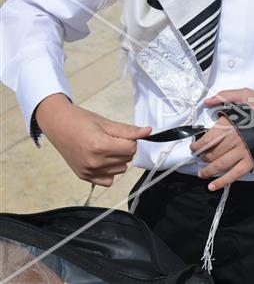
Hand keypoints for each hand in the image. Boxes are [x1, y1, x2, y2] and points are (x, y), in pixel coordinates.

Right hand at [36, 93, 150, 186]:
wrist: (57, 124)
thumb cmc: (80, 120)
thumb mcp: (106, 123)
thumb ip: (129, 130)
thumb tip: (148, 132)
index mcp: (100, 146)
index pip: (131, 148)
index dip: (130, 140)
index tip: (121, 135)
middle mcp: (95, 162)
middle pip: (127, 159)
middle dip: (124, 148)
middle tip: (110, 139)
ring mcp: (89, 171)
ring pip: (120, 169)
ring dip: (118, 159)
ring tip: (104, 148)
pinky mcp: (84, 176)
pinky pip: (108, 181)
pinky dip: (109, 171)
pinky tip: (102, 160)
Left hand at [190, 88, 253, 190]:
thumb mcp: (247, 95)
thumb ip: (225, 96)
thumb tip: (207, 101)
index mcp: (230, 123)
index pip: (207, 138)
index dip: (197, 145)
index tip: (194, 147)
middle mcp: (234, 140)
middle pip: (211, 153)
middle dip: (202, 157)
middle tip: (199, 158)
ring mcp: (243, 153)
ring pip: (219, 165)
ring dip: (207, 171)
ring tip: (202, 173)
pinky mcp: (252, 162)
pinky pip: (234, 175)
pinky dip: (221, 182)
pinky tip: (212, 186)